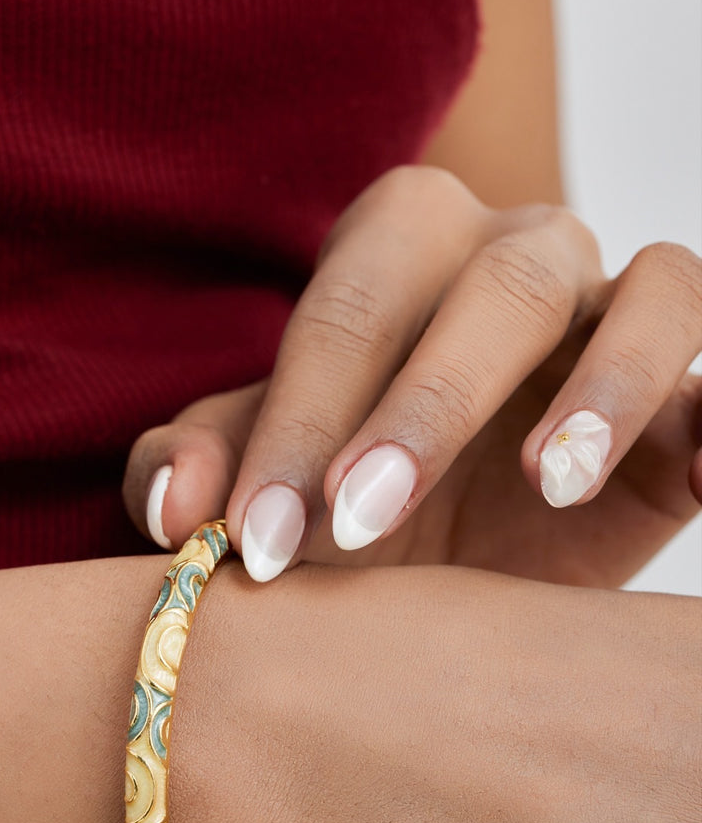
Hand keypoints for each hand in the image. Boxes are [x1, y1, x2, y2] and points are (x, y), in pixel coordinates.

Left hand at [124, 167, 701, 587]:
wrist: (442, 572)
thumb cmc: (339, 507)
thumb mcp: (261, 485)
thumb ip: (198, 470)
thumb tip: (173, 507)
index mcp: (395, 250)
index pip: (349, 310)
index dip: (300, 422)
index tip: (257, 542)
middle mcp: (515, 259)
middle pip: (495, 285)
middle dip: (425, 405)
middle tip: (363, 524)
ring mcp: (611, 319)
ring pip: (649, 291)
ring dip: (603, 386)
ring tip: (551, 484)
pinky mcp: (682, 400)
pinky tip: (697, 473)